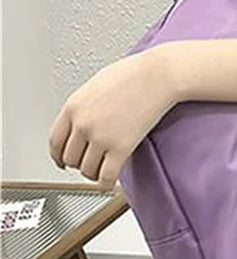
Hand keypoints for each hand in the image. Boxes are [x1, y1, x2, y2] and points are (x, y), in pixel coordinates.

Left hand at [48, 48, 176, 191]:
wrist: (159, 75)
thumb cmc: (135, 74)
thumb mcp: (96, 85)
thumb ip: (85, 107)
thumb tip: (83, 123)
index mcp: (73, 106)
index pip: (54, 141)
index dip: (58, 156)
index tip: (63, 161)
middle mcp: (83, 123)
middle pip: (70, 158)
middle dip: (79, 164)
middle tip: (89, 163)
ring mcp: (101, 137)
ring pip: (86, 170)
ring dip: (93, 174)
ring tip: (103, 170)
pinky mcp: (121, 148)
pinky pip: (106, 176)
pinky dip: (106, 183)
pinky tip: (110, 182)